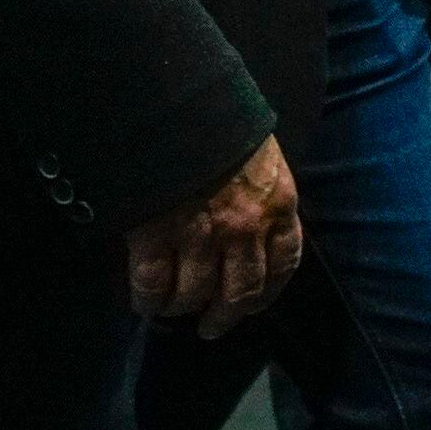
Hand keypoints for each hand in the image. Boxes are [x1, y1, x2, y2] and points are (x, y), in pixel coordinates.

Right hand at [124, 135, 302, 334]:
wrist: (177, 104)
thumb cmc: (221, 122)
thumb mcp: (259, 154)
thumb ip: (260, 192)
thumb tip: (252, 223)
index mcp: (278, 204)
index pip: (284, 262)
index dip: (268, 291)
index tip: (254, 304)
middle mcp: (246, 227)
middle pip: (241, 292)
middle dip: (226, 315)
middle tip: (211, 326)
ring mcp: (202, 233)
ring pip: (196, 293)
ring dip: (183, 307)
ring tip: (173, 310)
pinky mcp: (157, 234)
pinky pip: (154, 284)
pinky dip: (149, 300)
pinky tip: (146, 303)